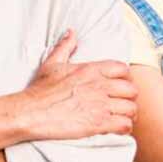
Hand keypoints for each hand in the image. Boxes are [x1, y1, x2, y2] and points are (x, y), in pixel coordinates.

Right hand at [17, 29, 138, 139]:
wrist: (31, 112)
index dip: (124, 78)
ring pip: (131, 108)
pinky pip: (125, 125)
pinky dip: (124, 128)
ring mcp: (100, 105)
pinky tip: (117, 129)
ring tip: (122, 117)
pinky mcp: (99, 123)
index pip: (123, 69)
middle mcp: (99, 85)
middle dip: (129, 98)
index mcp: (91, 69)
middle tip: (122, 104)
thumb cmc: (40, 90)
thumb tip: (71, 33)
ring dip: (128, 114)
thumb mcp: (52, 63)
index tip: (118, 86)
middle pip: (132, 90)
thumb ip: (65, 46)